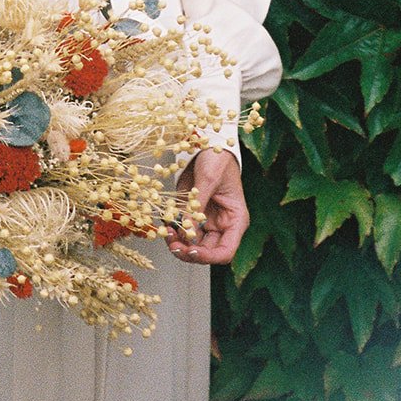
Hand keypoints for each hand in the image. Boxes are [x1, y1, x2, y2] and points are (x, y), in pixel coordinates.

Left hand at [167, 149, 248, 265]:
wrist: (206, 144)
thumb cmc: (217, 159)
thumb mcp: (208, 179)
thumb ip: (196, 206)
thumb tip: (184, 232)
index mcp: (235, 220)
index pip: (225, 251)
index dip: (208, 257)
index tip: (191, 250)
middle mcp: (222, 225)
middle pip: (207, 252)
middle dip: (189, 252)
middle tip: (173, 245)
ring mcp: (207, 221)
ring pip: (193, 245)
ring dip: (179, 245)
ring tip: (167, 235)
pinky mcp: (193, 215)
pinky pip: (183, 231)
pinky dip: (174, 233)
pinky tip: (166, 227)